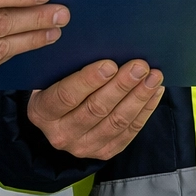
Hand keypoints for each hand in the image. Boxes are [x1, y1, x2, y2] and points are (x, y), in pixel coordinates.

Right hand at [28, 59, 165, 159]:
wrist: (57, 118)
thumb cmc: (57, 85)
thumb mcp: (52, 75)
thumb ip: (69, 64)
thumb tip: (103, 44)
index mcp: (42, 111)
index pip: (66, 96)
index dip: (89, 80)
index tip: (110, 64)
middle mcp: (61, 134)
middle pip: (95, 109)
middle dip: (121, 86)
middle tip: (139, 66)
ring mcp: (83, 147)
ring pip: (116, 122)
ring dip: (138, 98)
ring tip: (153, 77)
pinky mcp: (103, 152)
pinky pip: (128, 132)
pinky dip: (144, 111)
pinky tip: (154, 92)